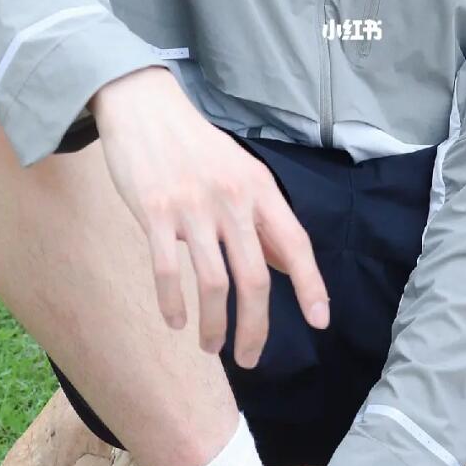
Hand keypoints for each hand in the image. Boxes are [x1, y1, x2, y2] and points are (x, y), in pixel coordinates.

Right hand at [89, 67, 329, 365]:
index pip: (294, 244)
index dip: (311, 285)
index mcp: (259, 189)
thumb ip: (262, 219)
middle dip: (255, 327)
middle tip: (248, 358)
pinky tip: (174, 321)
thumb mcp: (241, 173)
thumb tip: (287, 267)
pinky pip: (167, 271)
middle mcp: (232, 199)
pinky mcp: (154, 212)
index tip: (320, 321)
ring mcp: (192, 207)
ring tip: (210, 347)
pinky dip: (173, 304)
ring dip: (214, 325)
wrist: (144, 107)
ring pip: (212, 284)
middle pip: (254, 278)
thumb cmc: (196, 147)